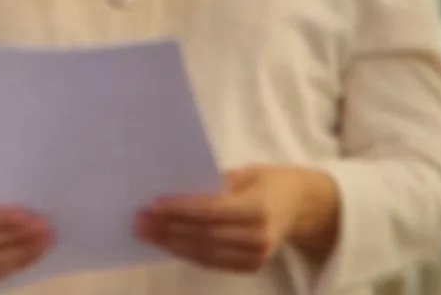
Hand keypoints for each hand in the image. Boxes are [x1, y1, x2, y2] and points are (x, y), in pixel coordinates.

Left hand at [139, 165, 341, 273]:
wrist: (301, 206)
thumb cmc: (267, 182)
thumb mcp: (246, 172)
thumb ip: (214, 182)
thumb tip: (173, 188)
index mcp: (259, 206)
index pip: (212, 210)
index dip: (181, 209)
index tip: (153, 204)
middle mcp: (259, 235)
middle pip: (204, 234)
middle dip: (168, 228)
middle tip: (139, 220)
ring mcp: (257, 256)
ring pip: (204, 252)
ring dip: (171, 243)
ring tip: (145, 233)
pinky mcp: (252, 267)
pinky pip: (212, 262)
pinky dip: (186, 253)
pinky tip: (166, 243)